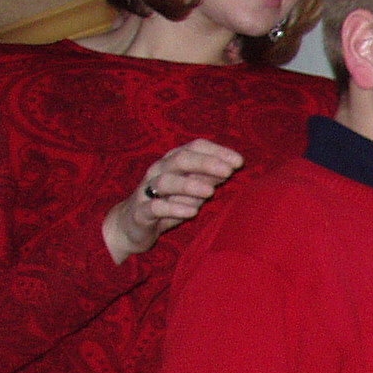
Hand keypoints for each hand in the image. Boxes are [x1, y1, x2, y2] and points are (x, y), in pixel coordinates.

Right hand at [103, 139, 243, 262]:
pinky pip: (155, 207)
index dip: (216, 151)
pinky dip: (173, 208)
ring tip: (210, 192)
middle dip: (205, 163)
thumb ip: (208, 179)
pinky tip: (191, 211)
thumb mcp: (192, 191)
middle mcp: (159, 171)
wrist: (133, 225)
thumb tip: (232, 167)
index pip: (194, 148)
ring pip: (166, 181)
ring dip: (189, 185)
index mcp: (173, 162)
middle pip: (180, 160)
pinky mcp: (141, 212)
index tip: (239, 161)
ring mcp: (148, 190)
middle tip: (228, 171)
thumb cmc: (169, 203)